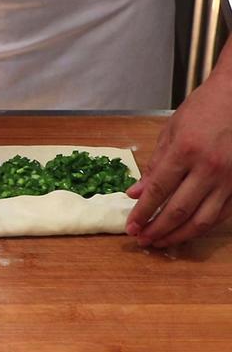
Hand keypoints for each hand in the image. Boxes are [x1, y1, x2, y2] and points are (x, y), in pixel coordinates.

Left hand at [126, 71, 231, 247]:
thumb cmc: (204, 109)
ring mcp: (229, 178)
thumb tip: (135, 193)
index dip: (142, 213)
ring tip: (161, 242)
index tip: (130, 227)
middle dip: (156, 229)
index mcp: (185, 151)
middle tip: (141, 240)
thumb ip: (153, 166)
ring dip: (179, 236)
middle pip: (178, 210)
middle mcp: (208, 168)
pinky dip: (203, 227)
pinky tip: (187, 231)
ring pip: (202, 220)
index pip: (158, 191)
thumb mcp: (171, 132)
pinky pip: (223, 215)